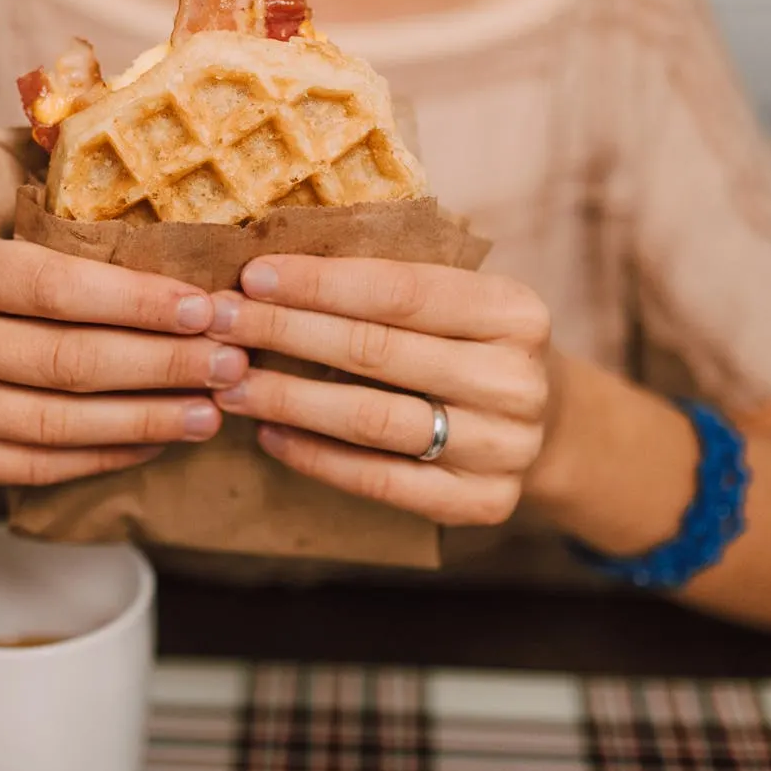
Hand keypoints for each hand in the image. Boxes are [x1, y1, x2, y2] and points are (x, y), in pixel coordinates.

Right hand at [0, 226, 247, 486]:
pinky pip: (33, 466)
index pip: (54, 286)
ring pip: (54, 422)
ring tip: (209, 412)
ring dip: (145, 419)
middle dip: (161, 363)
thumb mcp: (14, 242)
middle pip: (63, 360)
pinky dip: (104, 456)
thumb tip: (200, 254)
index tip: (206, 310)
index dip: (137, 302)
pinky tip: (158, 442)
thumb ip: (78, 243)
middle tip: (229, 364)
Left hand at [206, 256, 552, 525]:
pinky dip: (316, 456)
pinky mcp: (481, 502)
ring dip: (288, 398)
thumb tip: (274, 268)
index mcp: (515, 311)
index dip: (319, 283)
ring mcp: (503, 447)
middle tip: (218, 322)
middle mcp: (516, 380)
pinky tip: (268, 433)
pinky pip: (380, 480)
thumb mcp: (462, 301)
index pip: (400, 290)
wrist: (552, 427)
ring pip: (372, 418)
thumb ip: (393, 282)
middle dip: (285, 332)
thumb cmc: (475, 346)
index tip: (252, 276)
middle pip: (376, 351)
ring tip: (230, 381)